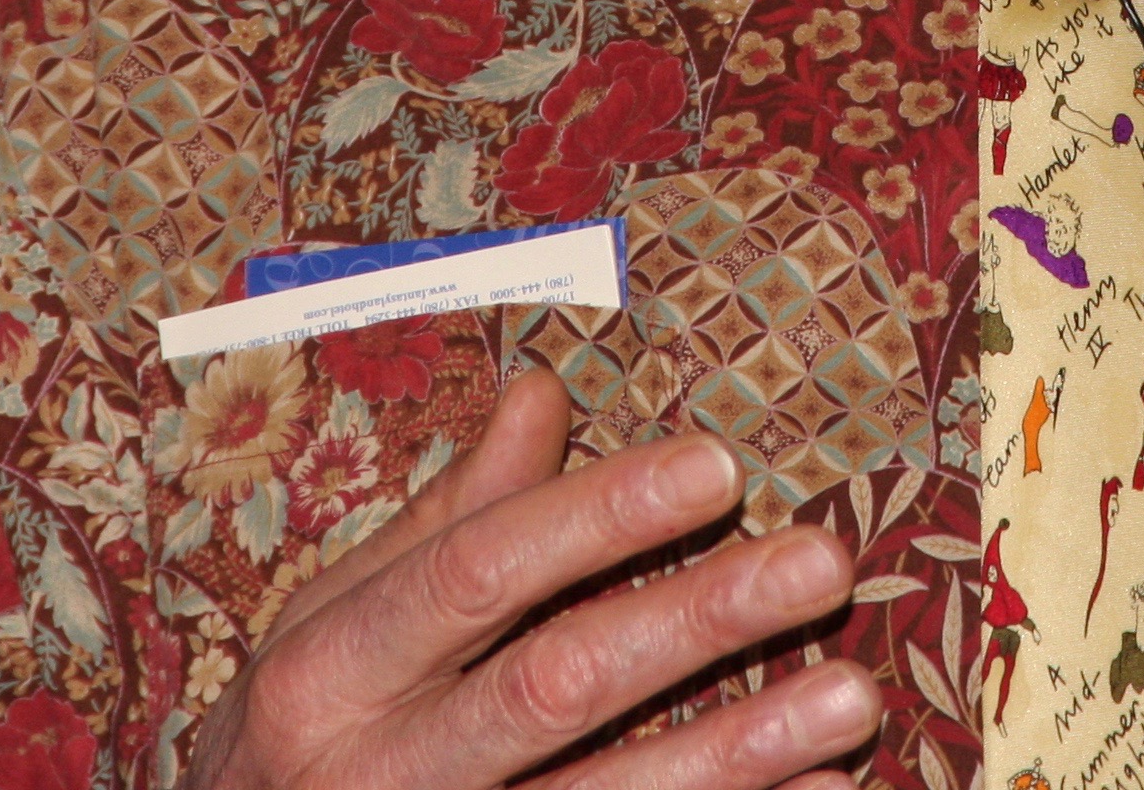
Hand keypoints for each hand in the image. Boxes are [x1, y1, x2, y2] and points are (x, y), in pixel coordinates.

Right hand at [185, 367, 881, 789]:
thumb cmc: (294, 743)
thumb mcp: (331, 625)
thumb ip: (447, 518)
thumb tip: (544, 391)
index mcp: (328, 669)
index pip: (477, 571)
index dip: (599, 517)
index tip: (719, 467)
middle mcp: (374, 772)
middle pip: (552, 687)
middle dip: (693, 623)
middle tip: (819, 564)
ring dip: (737, 754)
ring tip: (850, 695)